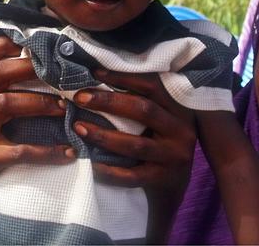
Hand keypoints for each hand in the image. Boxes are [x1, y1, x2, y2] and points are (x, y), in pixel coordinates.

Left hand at [71, 69, 196, 241]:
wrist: (174, 186)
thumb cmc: (158, 141)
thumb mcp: (159, 118)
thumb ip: (140, 99)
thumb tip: (97, 74)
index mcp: (179, 108)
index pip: (152, 85)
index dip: (123, 76)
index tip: (94, 71)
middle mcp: (181, 130)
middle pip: (143, 110)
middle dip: (108, 102)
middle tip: (80, 97)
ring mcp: (174, 156)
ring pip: (135, 144)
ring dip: (103, 135)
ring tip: (78, 127)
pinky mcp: (164, 180)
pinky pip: (132, 175)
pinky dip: (110, 170)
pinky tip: (91, 162)